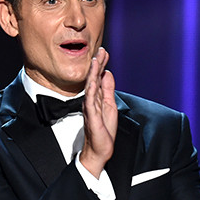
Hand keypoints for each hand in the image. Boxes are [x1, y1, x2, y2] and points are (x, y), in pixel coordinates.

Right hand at [78, 47, 117, 177]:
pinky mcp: (91, 116)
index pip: (98, 78)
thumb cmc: (103, 130)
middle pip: (94, 79)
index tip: (104, 52)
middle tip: (100, 50)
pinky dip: (91, 89)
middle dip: (97, 64)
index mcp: (96, 98)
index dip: (101, 65)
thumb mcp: (110, 106)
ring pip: (91, 87)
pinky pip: (90, 101)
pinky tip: (93, 80)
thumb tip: (108, 73)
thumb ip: (108, 90)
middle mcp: (91, 101)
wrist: (100, 149)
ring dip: (93, 73)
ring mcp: (90, 108)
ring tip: (96, 60)